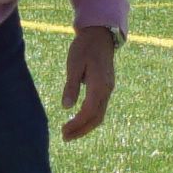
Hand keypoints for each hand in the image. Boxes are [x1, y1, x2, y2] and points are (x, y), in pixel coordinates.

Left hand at [59, 27, 116, 142]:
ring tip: (70, 133)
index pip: (89, 112)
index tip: (64, 131)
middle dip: (81, 130)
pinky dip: (89, 118)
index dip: (77, 124)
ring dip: (85, 126)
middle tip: (65, 137)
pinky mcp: (106, 87)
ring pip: (99, 115)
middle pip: (96, 118)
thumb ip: (71, 86)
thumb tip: (67, 107)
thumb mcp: (74, 64)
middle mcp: (107, 90)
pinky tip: (78, 121)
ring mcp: (108, 89)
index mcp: (100, 85)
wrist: (100, 35)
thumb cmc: (85, 47)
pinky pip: (99, 108)